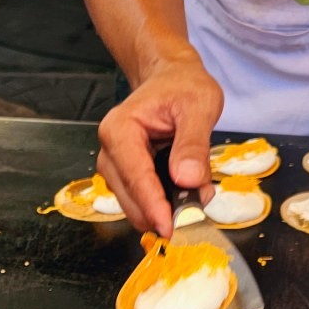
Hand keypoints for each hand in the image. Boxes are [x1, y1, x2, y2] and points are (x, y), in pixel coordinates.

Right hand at [96, 54, 223, 235]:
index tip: (171, 228)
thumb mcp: (199, 106)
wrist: (171, 80)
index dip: (154, 206)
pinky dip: (163, 205)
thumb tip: (187, 180)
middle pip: (130, 198)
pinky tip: (183, 195)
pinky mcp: (124, 178)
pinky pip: (140, 201)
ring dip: (163, 209)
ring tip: (196, 196)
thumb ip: (193, 144)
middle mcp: (109, 152)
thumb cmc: (182, 87)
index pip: (136, 177)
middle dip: (161, 211)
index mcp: (119, 129)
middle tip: (197, 212)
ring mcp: (114, 167)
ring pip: (134, 205)